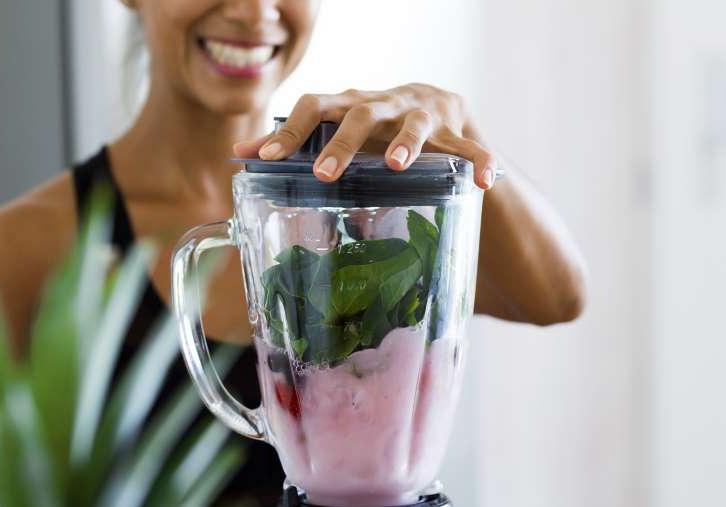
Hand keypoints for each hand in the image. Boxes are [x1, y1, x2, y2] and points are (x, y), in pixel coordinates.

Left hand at [233, 84, 497, 188]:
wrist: (435, 105)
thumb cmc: (372, 125)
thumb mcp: (335, 128)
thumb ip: (294, 142)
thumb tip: (239, 156)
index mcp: (348, 104)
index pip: (313, 107)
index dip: (290, 131)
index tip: (267, 158)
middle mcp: (382, 105)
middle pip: (359, 114)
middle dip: (342, 143)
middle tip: (326, 174)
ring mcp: (421, 115)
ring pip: (415, 123)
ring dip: (406, 143)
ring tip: (397, 165)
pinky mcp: (455, 130)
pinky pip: (471, 147)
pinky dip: (480, 161)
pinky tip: (485, 183)